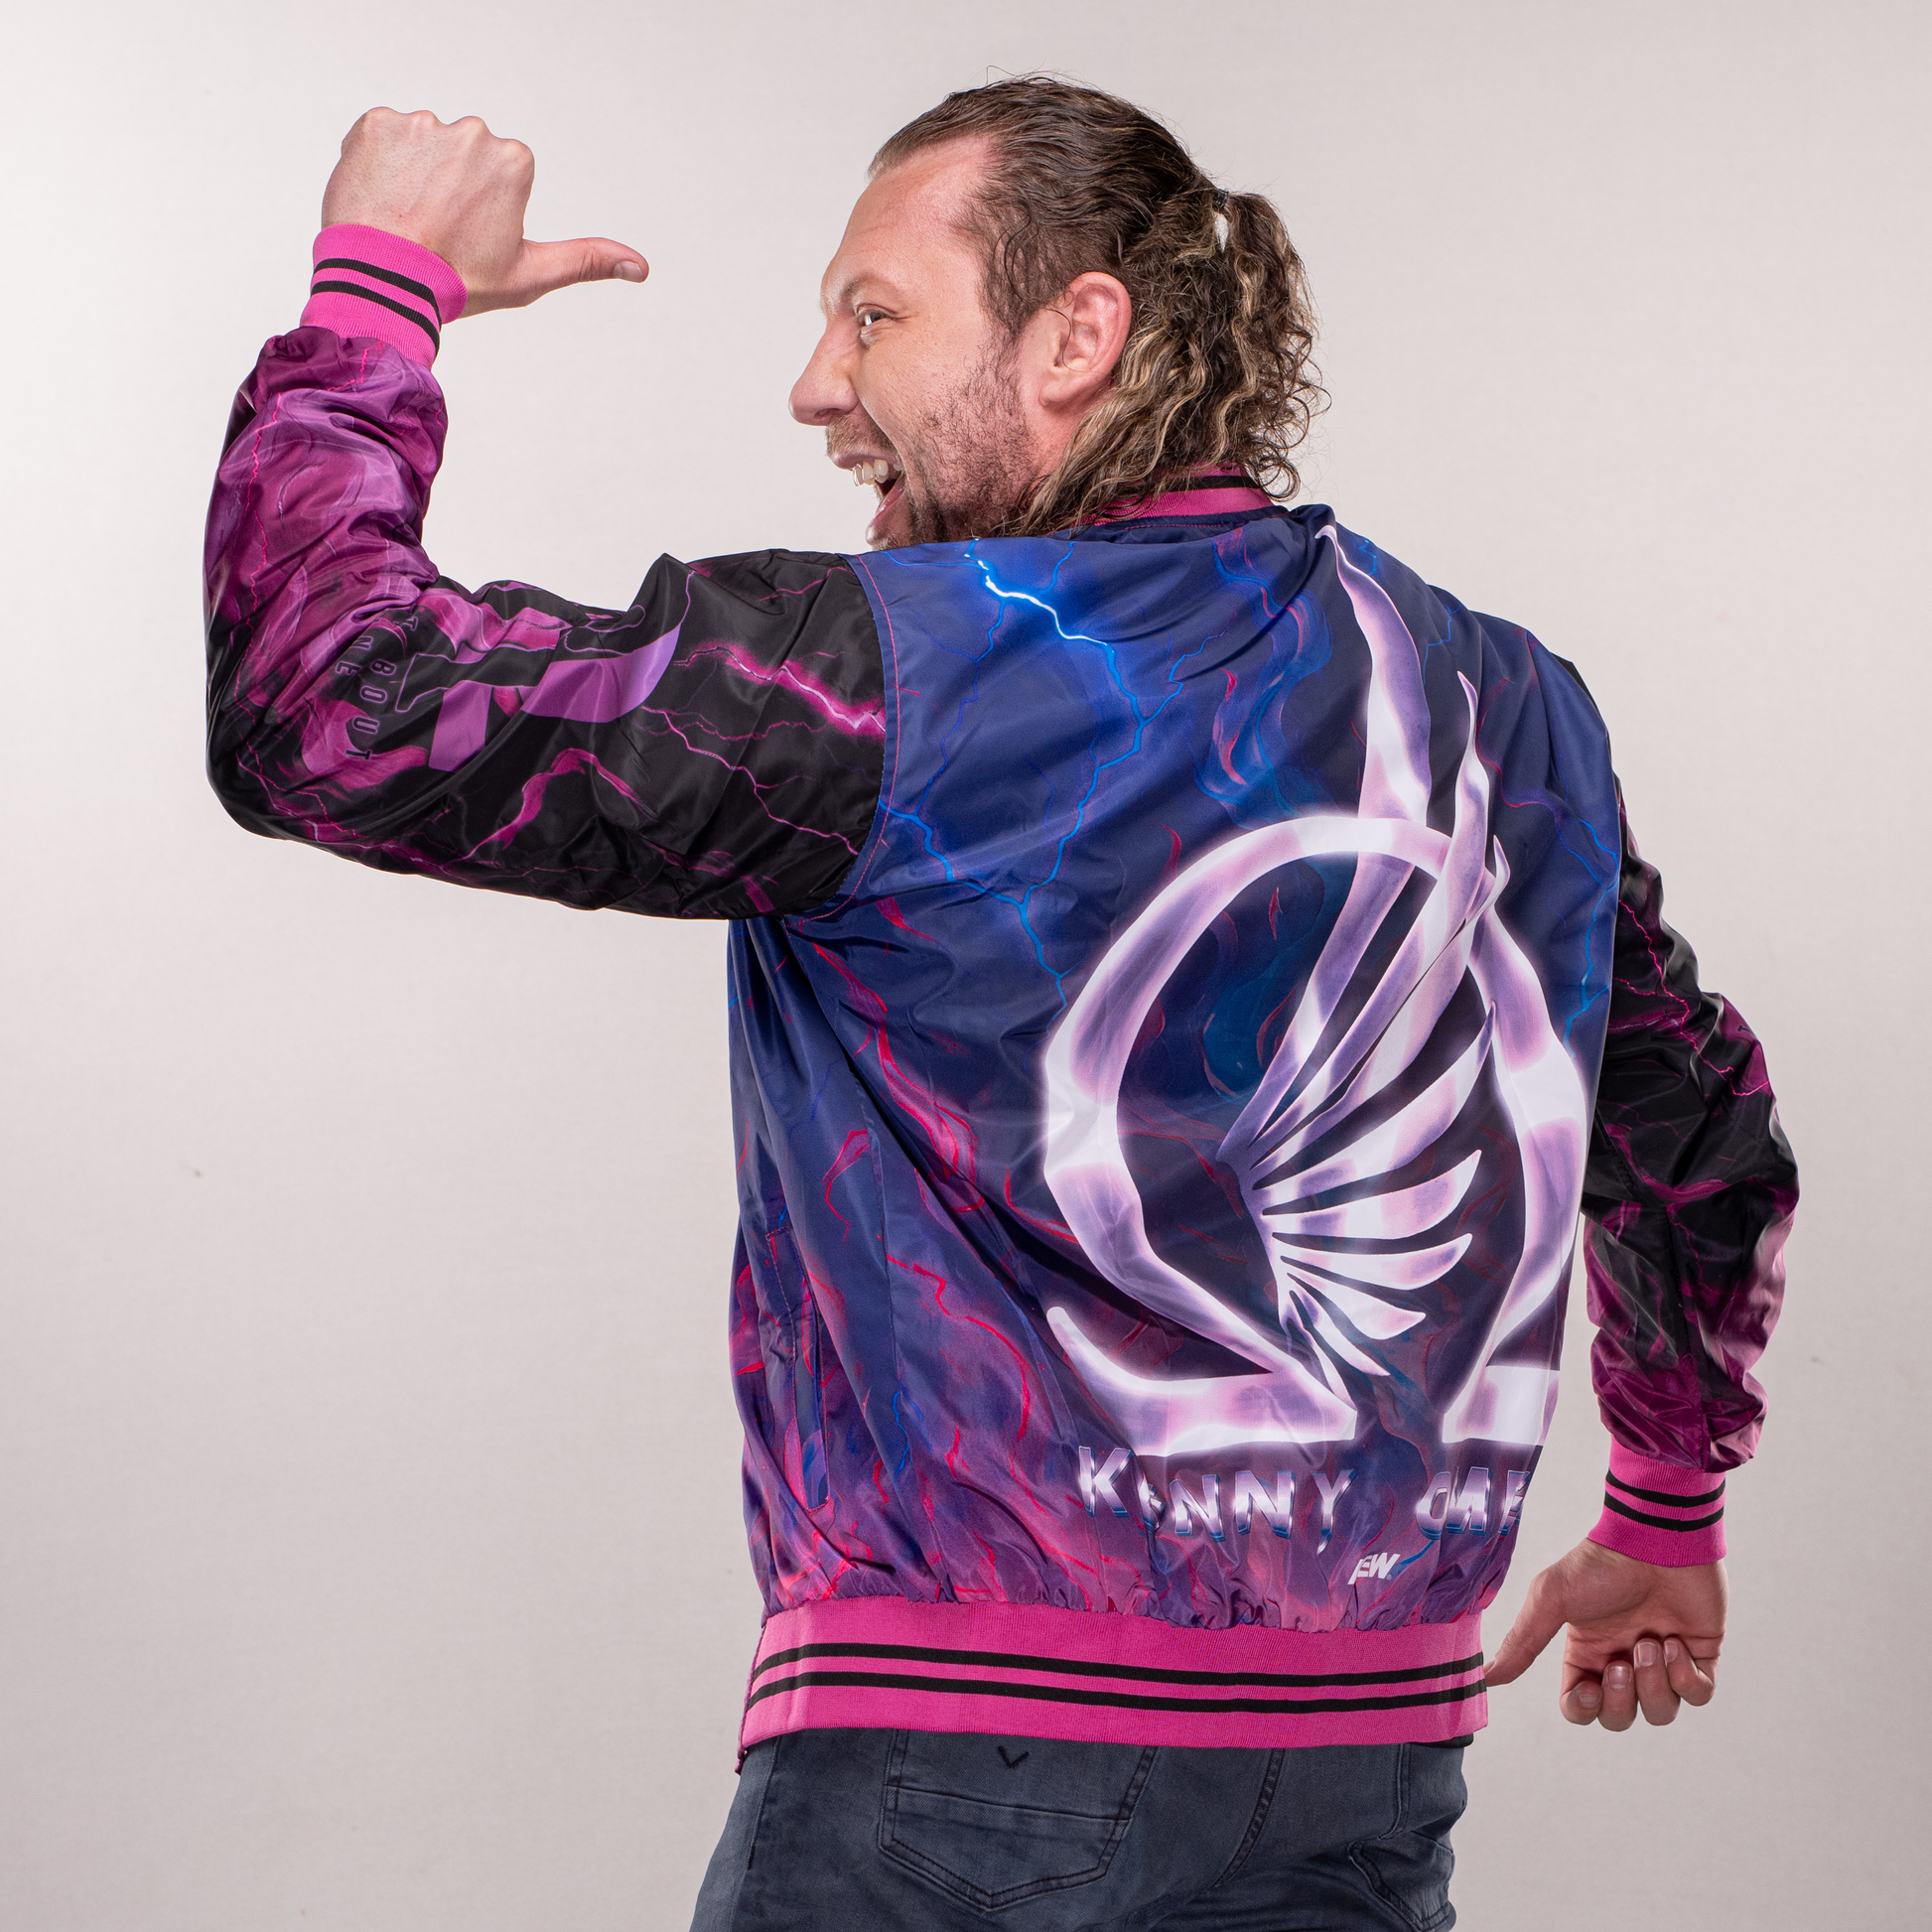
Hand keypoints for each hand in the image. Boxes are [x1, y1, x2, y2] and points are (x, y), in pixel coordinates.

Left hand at [320, 108, 647, 315]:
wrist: (385, 280)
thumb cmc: (458, 282)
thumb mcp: (531, 274)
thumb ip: (586, 260)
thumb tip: (639, 267)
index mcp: (513, 160)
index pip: (497, 175)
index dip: (481, 209)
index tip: (468, 234)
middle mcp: (472, 132)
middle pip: (459, 155)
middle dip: (447, 186)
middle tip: (435, 229)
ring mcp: (422, 124)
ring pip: (420, 148)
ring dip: (411, 176)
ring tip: (404, 219)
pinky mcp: (377, 124)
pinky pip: (379, 138)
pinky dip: (376, 165)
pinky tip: (380, 200)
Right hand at [1485, 1539, 1724, 1729]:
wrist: (1656, 1539)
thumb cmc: (1600, 1565)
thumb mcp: (1550, 1600)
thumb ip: (1521, 1643)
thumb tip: (1486, 1677)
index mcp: (1586, 1652)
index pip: (1579, 1707)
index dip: (1584, 1709)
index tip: (1589, 1687)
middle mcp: (1621, 1661)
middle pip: (1620, 1718)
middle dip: (1622, 1699)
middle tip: (1623, 1661)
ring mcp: (1661, 1660)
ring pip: (1661, 1712)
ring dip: (1655, 1683)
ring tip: (1651, 1642)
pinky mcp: (1699, 1656)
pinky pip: (1698, 1694)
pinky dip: (1687, 1676)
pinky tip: (1677, 1642)